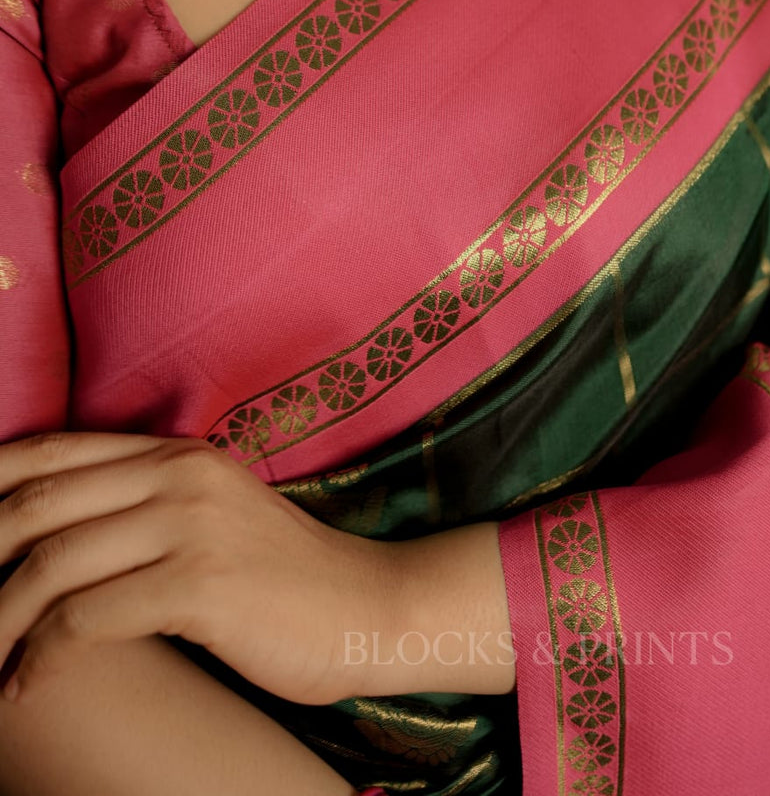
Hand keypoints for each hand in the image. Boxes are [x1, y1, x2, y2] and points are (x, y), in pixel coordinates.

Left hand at [0, 432, 398, 707]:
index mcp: (177, 455)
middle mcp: (180, 476)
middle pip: (37, 504)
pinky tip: (27, 684)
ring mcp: (192, 525)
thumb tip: (51, 540)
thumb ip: (145, 510)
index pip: (51, 453)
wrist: (368, 607)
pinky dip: (41, 656)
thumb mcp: (212, 520)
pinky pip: (87, 618)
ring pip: (51, 563)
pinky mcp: (201, 583)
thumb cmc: (282, 579)